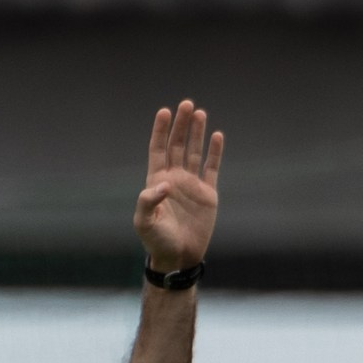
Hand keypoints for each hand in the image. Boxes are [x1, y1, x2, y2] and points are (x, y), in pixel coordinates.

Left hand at [135, 103, 223, 275]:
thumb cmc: (157, 241)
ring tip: (199, 113)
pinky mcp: (207, 193)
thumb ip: (148, 201)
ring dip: (196, 133)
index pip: (158, 150)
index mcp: (156, 181)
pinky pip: (211, 168)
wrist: (179, 257)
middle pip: (177, 145)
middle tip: (186, 104)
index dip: (160, 131)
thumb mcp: (145, 222)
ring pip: (194, 152)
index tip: (164, 112)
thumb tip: (165, 184)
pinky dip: (214, 152)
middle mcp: (174, 178)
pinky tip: (216, 136)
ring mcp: (191, 184)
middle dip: (180, 125)